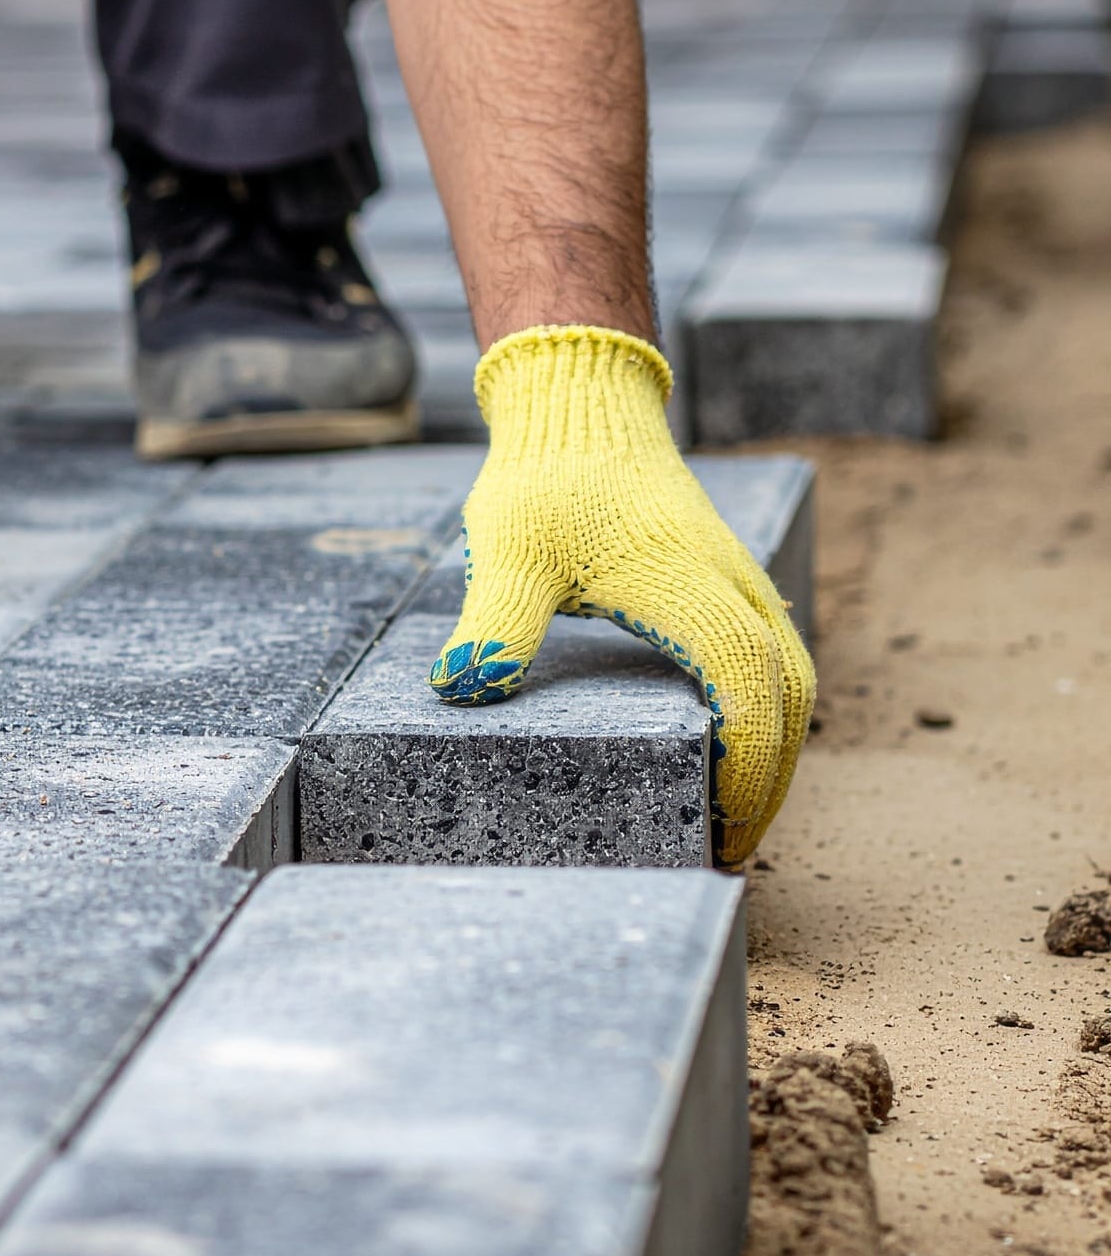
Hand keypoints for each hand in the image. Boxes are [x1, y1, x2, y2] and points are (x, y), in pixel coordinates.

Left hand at [428, 326, 814, 866]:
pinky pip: (775, 656)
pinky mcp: (730, 582)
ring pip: (794, 677)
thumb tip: (462, 689)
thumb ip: (494, 621)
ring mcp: (738, 581)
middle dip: (772, 780)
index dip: (748, 762)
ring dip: (779, 750)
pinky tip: (732, 749)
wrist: (582, 406)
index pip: (746, 684)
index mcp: (685, 582)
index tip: (723, 825)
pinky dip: (771, 713)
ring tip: (737, 814)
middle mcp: (730, 583)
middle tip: (731, 848)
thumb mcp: (508, 548)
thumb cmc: (544, 478)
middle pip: (791, 695)